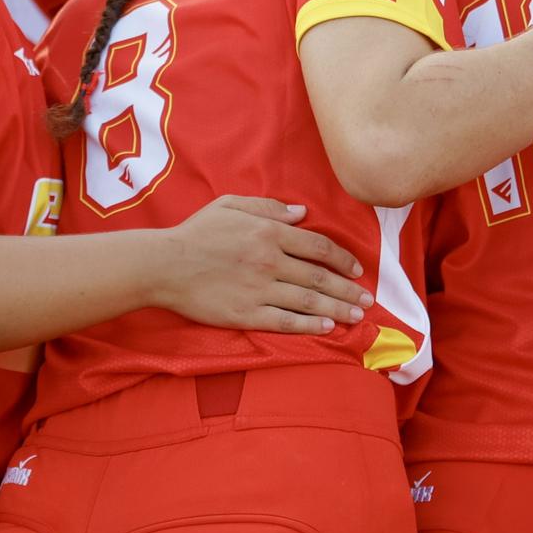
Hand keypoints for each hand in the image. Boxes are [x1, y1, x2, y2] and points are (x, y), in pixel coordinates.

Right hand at [154, 196, 370, 334]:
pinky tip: (327, 327)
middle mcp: (270, 261)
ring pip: (308, 300)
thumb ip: (269, 207)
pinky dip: (309, 324)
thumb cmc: (196, 233)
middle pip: (319, 276)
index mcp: (268, 232)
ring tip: (357, 315)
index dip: (342, 258)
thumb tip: (302, 213)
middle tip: (368, 299)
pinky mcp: (246, 314)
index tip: (357, 269)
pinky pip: (285, 321)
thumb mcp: (230, 205)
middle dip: (348, 288)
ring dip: (338, 308)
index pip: (317, 246)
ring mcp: (259, 289)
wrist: (164, 266)